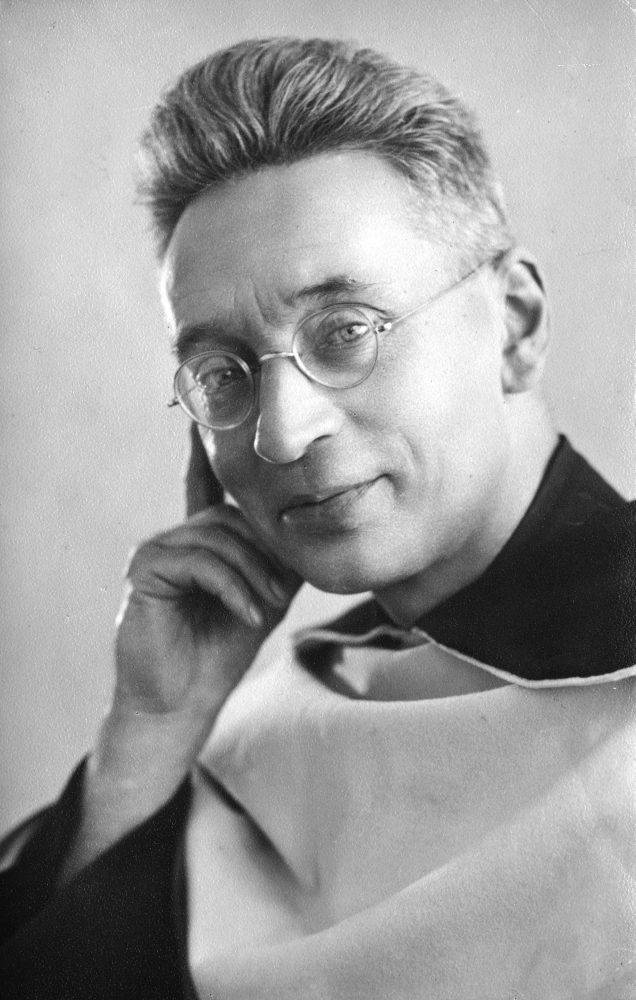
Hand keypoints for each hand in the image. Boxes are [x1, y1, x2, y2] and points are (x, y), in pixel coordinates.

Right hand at [66, 426, 300, 876]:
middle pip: (231, 517)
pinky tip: (247, 613)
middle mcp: (175, 540)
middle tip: (280, 594)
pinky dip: (231, 586)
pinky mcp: (145, 569)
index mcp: (199, 543)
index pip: (206, 490)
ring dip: (252, 574)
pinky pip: (201, 560)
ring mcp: (156, 552)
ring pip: (218, 536)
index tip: (206, 419)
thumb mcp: (261, 597)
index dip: (207, 456)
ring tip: (265, 609)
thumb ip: (276, 560)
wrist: (183, 700)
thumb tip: (308, 525)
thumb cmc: (221, 651)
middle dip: (264, 554)